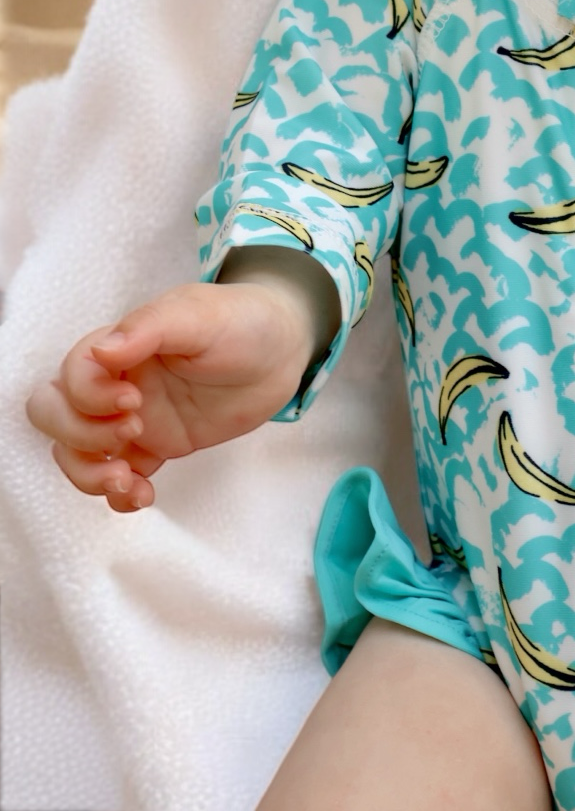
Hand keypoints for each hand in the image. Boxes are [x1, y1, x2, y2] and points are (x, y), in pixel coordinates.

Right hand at [25, 278, 319, 512]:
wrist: (285, 347)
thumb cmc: (241, 319)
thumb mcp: (198, 314)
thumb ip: (148, 327)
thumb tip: (102, 351)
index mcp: (120, 346)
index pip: (70, 377)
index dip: (88, 397)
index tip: (134, 402)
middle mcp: (117, 381)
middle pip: (55, 415)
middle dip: (78, 436)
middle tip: (131, 435)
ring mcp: (134, 417)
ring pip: (77, 453)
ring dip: (89, 474)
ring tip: (127, 482)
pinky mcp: (158, 445)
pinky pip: (119, 476)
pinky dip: (118, 495)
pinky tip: (143, 496)